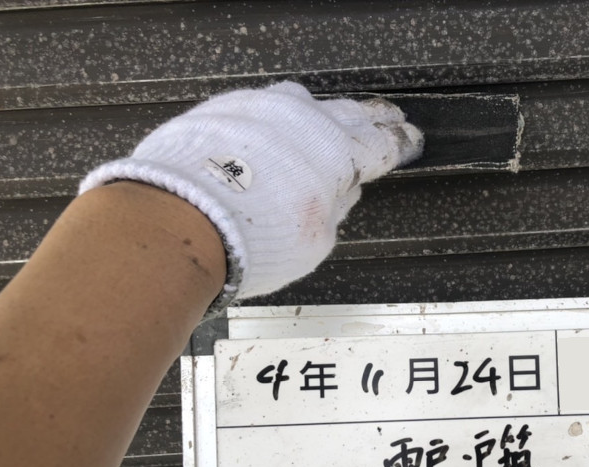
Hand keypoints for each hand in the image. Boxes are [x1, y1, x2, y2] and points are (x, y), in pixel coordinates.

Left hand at [79, 82, 422, 310]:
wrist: (180, 218)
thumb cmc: (248, 235)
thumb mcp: (315, 240)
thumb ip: (334, 208)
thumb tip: (341, 194)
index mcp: (339, 154)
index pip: (382, 144)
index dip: (399, 143)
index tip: (409, 139)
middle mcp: (305, 123)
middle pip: (351, 115)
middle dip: (374, 118)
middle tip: (389, 118)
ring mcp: (263, 109)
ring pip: (307, 103)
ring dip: (326, 111)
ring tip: (337, 116)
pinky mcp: (224, 108)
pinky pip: (264, 105)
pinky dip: (281, 116)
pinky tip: (279, 122)